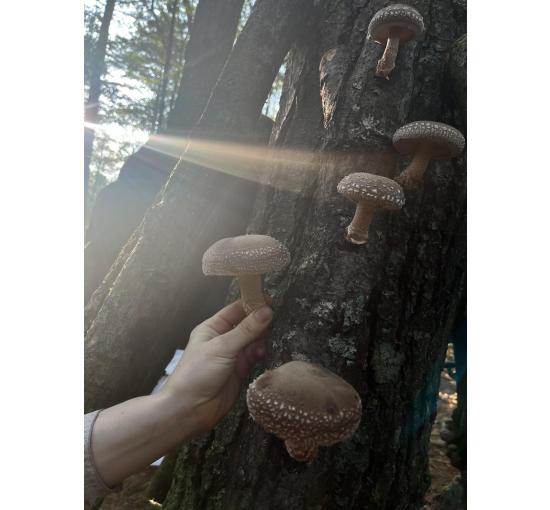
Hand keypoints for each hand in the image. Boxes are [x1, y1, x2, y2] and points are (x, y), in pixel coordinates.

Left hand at [160, 300, 272, 432]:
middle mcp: (223, 339)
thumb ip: (246, 330)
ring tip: (270, 337)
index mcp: (212, 328)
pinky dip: (261, 353)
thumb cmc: (198, 373)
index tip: (270, 300)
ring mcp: (232, 355)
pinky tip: (264, 352)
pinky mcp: (240, 371)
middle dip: (260, 321)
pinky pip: (254, 356)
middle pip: (246, 324)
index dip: (251, 304)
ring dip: (262, 338)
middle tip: (276, 319)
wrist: (190, 410)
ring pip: (253, 340)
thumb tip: (267, 311)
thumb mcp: (222, 347)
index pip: (235, 310)